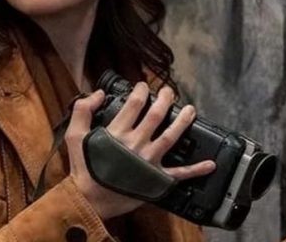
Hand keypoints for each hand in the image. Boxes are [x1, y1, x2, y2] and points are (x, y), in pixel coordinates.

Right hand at [65, 83, 215, 219]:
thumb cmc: (84, 168)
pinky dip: (196, 170)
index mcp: (117, 132)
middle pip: (157, 115)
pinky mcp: (156, 178)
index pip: (135, 103)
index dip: (142, 90)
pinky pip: (179, 173)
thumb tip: (99, 93)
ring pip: (171, 137)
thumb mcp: (75, 136)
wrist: (89, 200)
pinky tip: (210, 164)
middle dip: (166, 99)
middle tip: (170, 92)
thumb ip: (83, 110)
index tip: (144, 85)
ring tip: (191, 110)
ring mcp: (148, 161)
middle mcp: (136, 144)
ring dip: (183, 122)